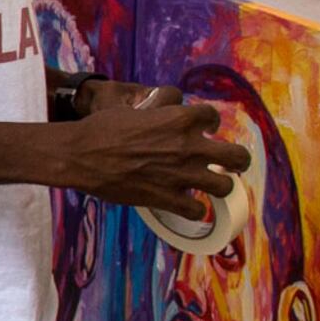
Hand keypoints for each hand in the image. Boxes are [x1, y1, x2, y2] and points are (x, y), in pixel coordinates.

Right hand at [56, 82, 248, 217]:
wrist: (82, 154)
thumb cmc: (103, 129)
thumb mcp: (135, 109)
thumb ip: (159, 113)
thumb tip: (166, 111)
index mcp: (180, 119)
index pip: (214, 117)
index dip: (211, 123)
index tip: (205, 129)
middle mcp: (188, 146)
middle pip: (237, 156)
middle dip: (237, 160)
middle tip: (230, 164)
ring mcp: (180, 175)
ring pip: (224, 187)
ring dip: (218, 187)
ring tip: (210, 187)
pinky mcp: (167, 198)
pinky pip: (197, 211)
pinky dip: (194, 210)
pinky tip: (187, 206)